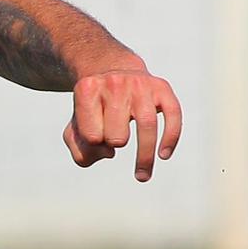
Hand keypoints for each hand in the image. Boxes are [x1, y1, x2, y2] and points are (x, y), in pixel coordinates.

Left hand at [64, 70, 182, 180]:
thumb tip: (109, 153)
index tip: (95, 138)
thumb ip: (80, 150)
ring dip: (144, 157)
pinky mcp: (161, 87)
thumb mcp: (74, 128)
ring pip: (147, 125)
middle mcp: (114, 83)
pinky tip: (164, 155)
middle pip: (117, 135)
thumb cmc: (92, 109)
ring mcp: (140, 84)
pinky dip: (171, 137)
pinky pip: (173, 114)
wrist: (111, 71)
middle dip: (114, 144)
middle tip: (113, 138)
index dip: (94, 145)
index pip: (92, 137)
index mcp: (87, 90)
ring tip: (142, 176)